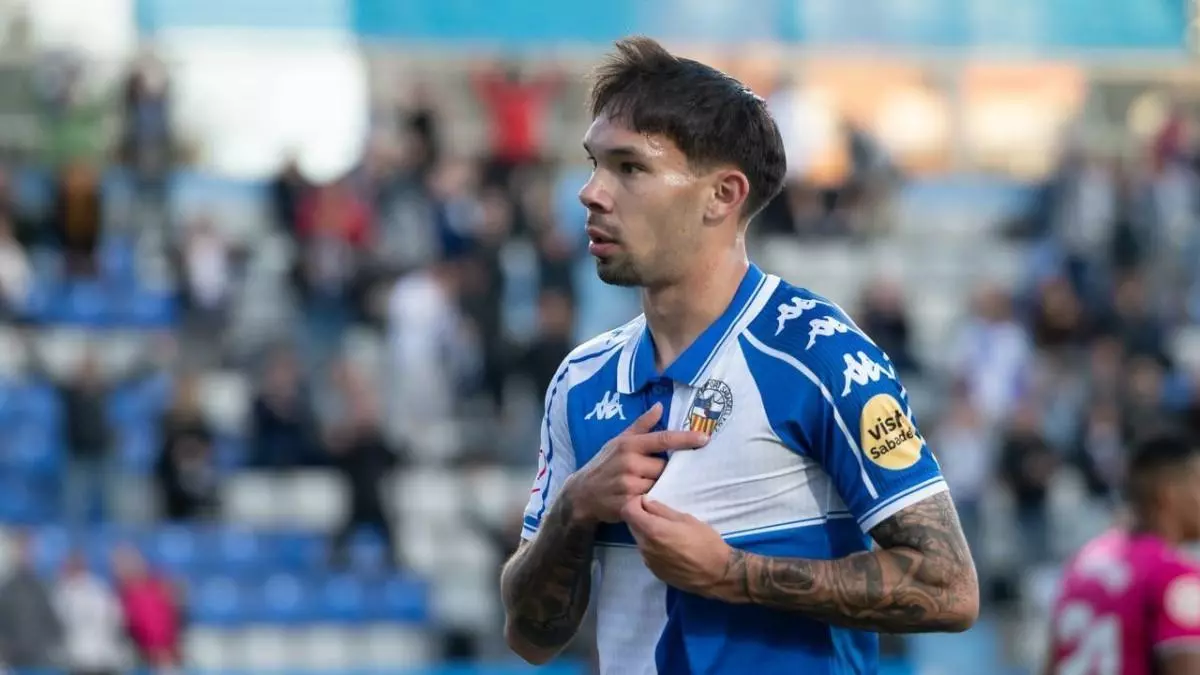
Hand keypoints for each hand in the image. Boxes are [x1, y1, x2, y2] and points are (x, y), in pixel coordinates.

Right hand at [562, 403, 708, 524]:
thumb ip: (641, 425)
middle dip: (662, 470)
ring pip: (659, 484)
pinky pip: (652, 501)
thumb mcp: (619, 441)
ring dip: (658, 486)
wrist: (582, 494)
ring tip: (644, 486)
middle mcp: (629, 463)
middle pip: (664, 467)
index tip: (705, 438)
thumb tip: (660, 406)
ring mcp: (628, 485)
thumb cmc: (603, 464)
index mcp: (629, 445)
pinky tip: (645, 499)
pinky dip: (652, 499)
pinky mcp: (628, 504)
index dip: (686, 439)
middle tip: (649, 473)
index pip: (663, 439)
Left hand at [622, 496, 742, 600]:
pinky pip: (647, 553)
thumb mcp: (686, 519)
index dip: (635, 502)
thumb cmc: (706, 543)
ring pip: (639, 540)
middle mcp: (645, 547)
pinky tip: (670, 547)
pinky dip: (653, 546)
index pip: (627, 511)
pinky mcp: (654, 571)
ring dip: (647, 532)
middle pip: (632, 525)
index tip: (647, 501)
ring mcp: (648, 561)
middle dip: (641, 517)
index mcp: (652, 531)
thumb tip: (646, 501)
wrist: (717, 574)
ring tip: (668, 532)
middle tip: (660, 516)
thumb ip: (662, 510)